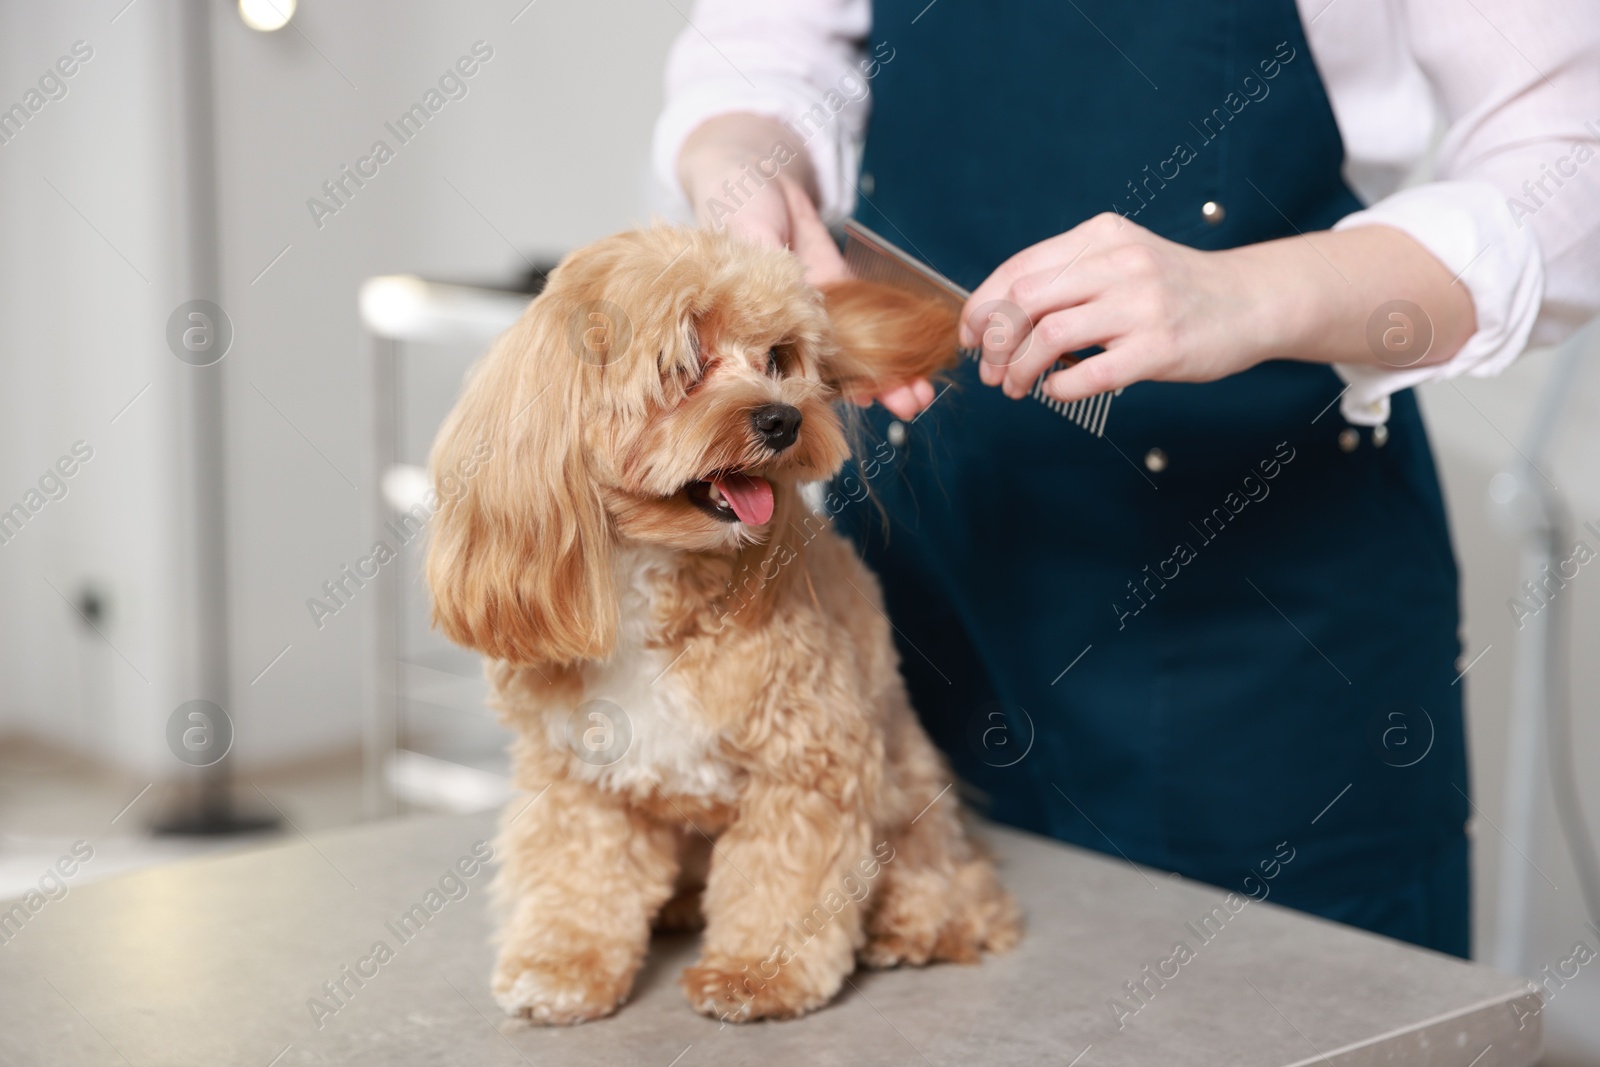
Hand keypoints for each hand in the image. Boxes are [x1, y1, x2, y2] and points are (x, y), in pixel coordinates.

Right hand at [679, 115, 931, 417]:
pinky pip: (872, 322)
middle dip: (873, 392)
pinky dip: (896, 342)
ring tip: (922, 394)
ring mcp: (819, 312)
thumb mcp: (749, 235)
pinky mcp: (841, 288)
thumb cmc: (738, 200)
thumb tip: (791, 308)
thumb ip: (768, 272)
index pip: (794, 369)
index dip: (829, 391)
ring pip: (858, 355)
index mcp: (758, 325)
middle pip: (834, 372)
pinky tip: (920, 362)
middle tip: (910, 406)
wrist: (760, 167)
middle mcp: (789, 328)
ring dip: (891, 376)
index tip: (861, 403)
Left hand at [959, 213, 1267, 402]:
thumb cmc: (1176, 288)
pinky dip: (1059, 388)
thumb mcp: (1122, 258)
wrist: (1252, 300)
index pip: (1018, 269)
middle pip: (1024, 301)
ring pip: (1049, 336)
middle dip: (994, 342)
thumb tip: (997, 314)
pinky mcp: (1160, 347)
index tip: (969, 334)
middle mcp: (1119, 264)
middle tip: (990, 370)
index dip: (981, 306)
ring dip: (1019, 369)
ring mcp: (1141, 305)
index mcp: (1101, 236)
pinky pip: (1089, 373)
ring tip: (1015, 386)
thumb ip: (1069, 276)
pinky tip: (1056, 391)